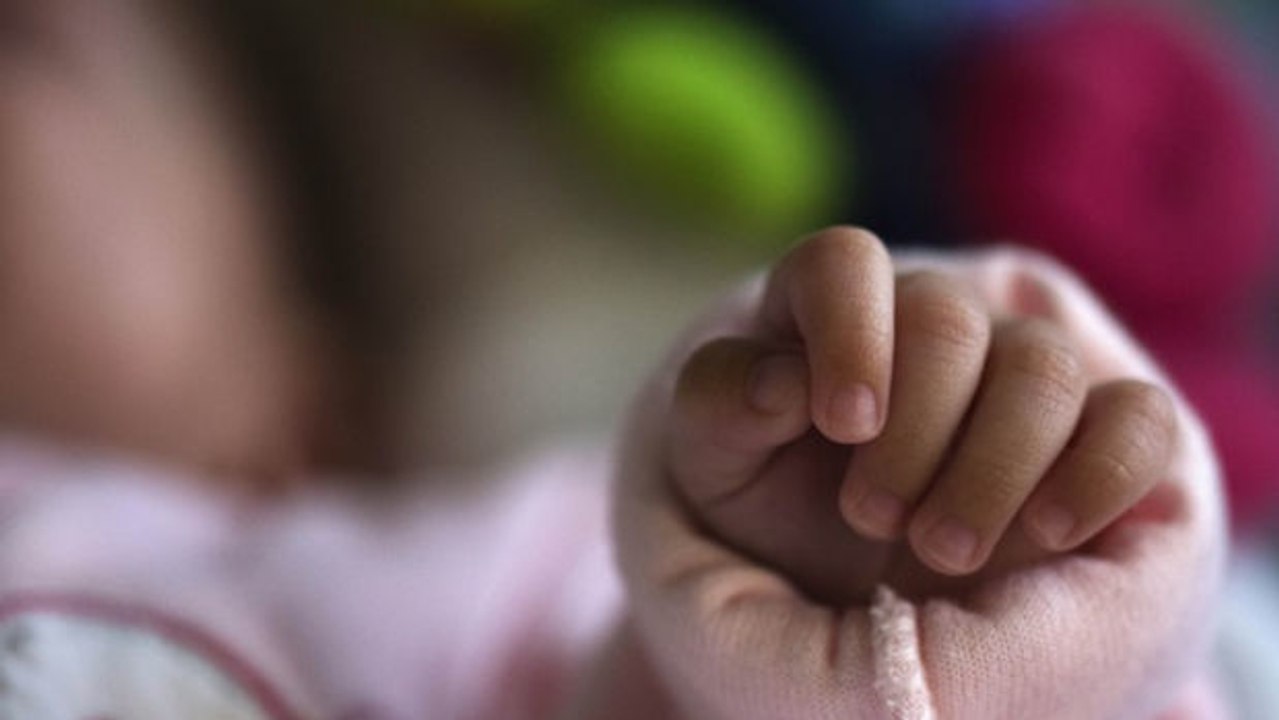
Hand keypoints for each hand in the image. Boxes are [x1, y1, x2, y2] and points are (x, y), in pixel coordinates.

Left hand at [666, 227, 1176, 602]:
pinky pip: (1136, 421)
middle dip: (915, 427)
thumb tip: (780, 382)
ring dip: (992, 468)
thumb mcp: (714, 458)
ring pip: (1042, 368)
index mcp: (828, 304)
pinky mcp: (1092, 429)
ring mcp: (1016, 368)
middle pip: (946, 318)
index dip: (851, 333)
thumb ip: (721, 403)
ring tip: (938, 552)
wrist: (828, 567)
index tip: (844, 424)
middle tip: (872, 519)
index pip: (844, 262)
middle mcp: (928, 319)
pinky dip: (1099, 476)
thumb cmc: (763, 495)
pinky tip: (1045, 534)